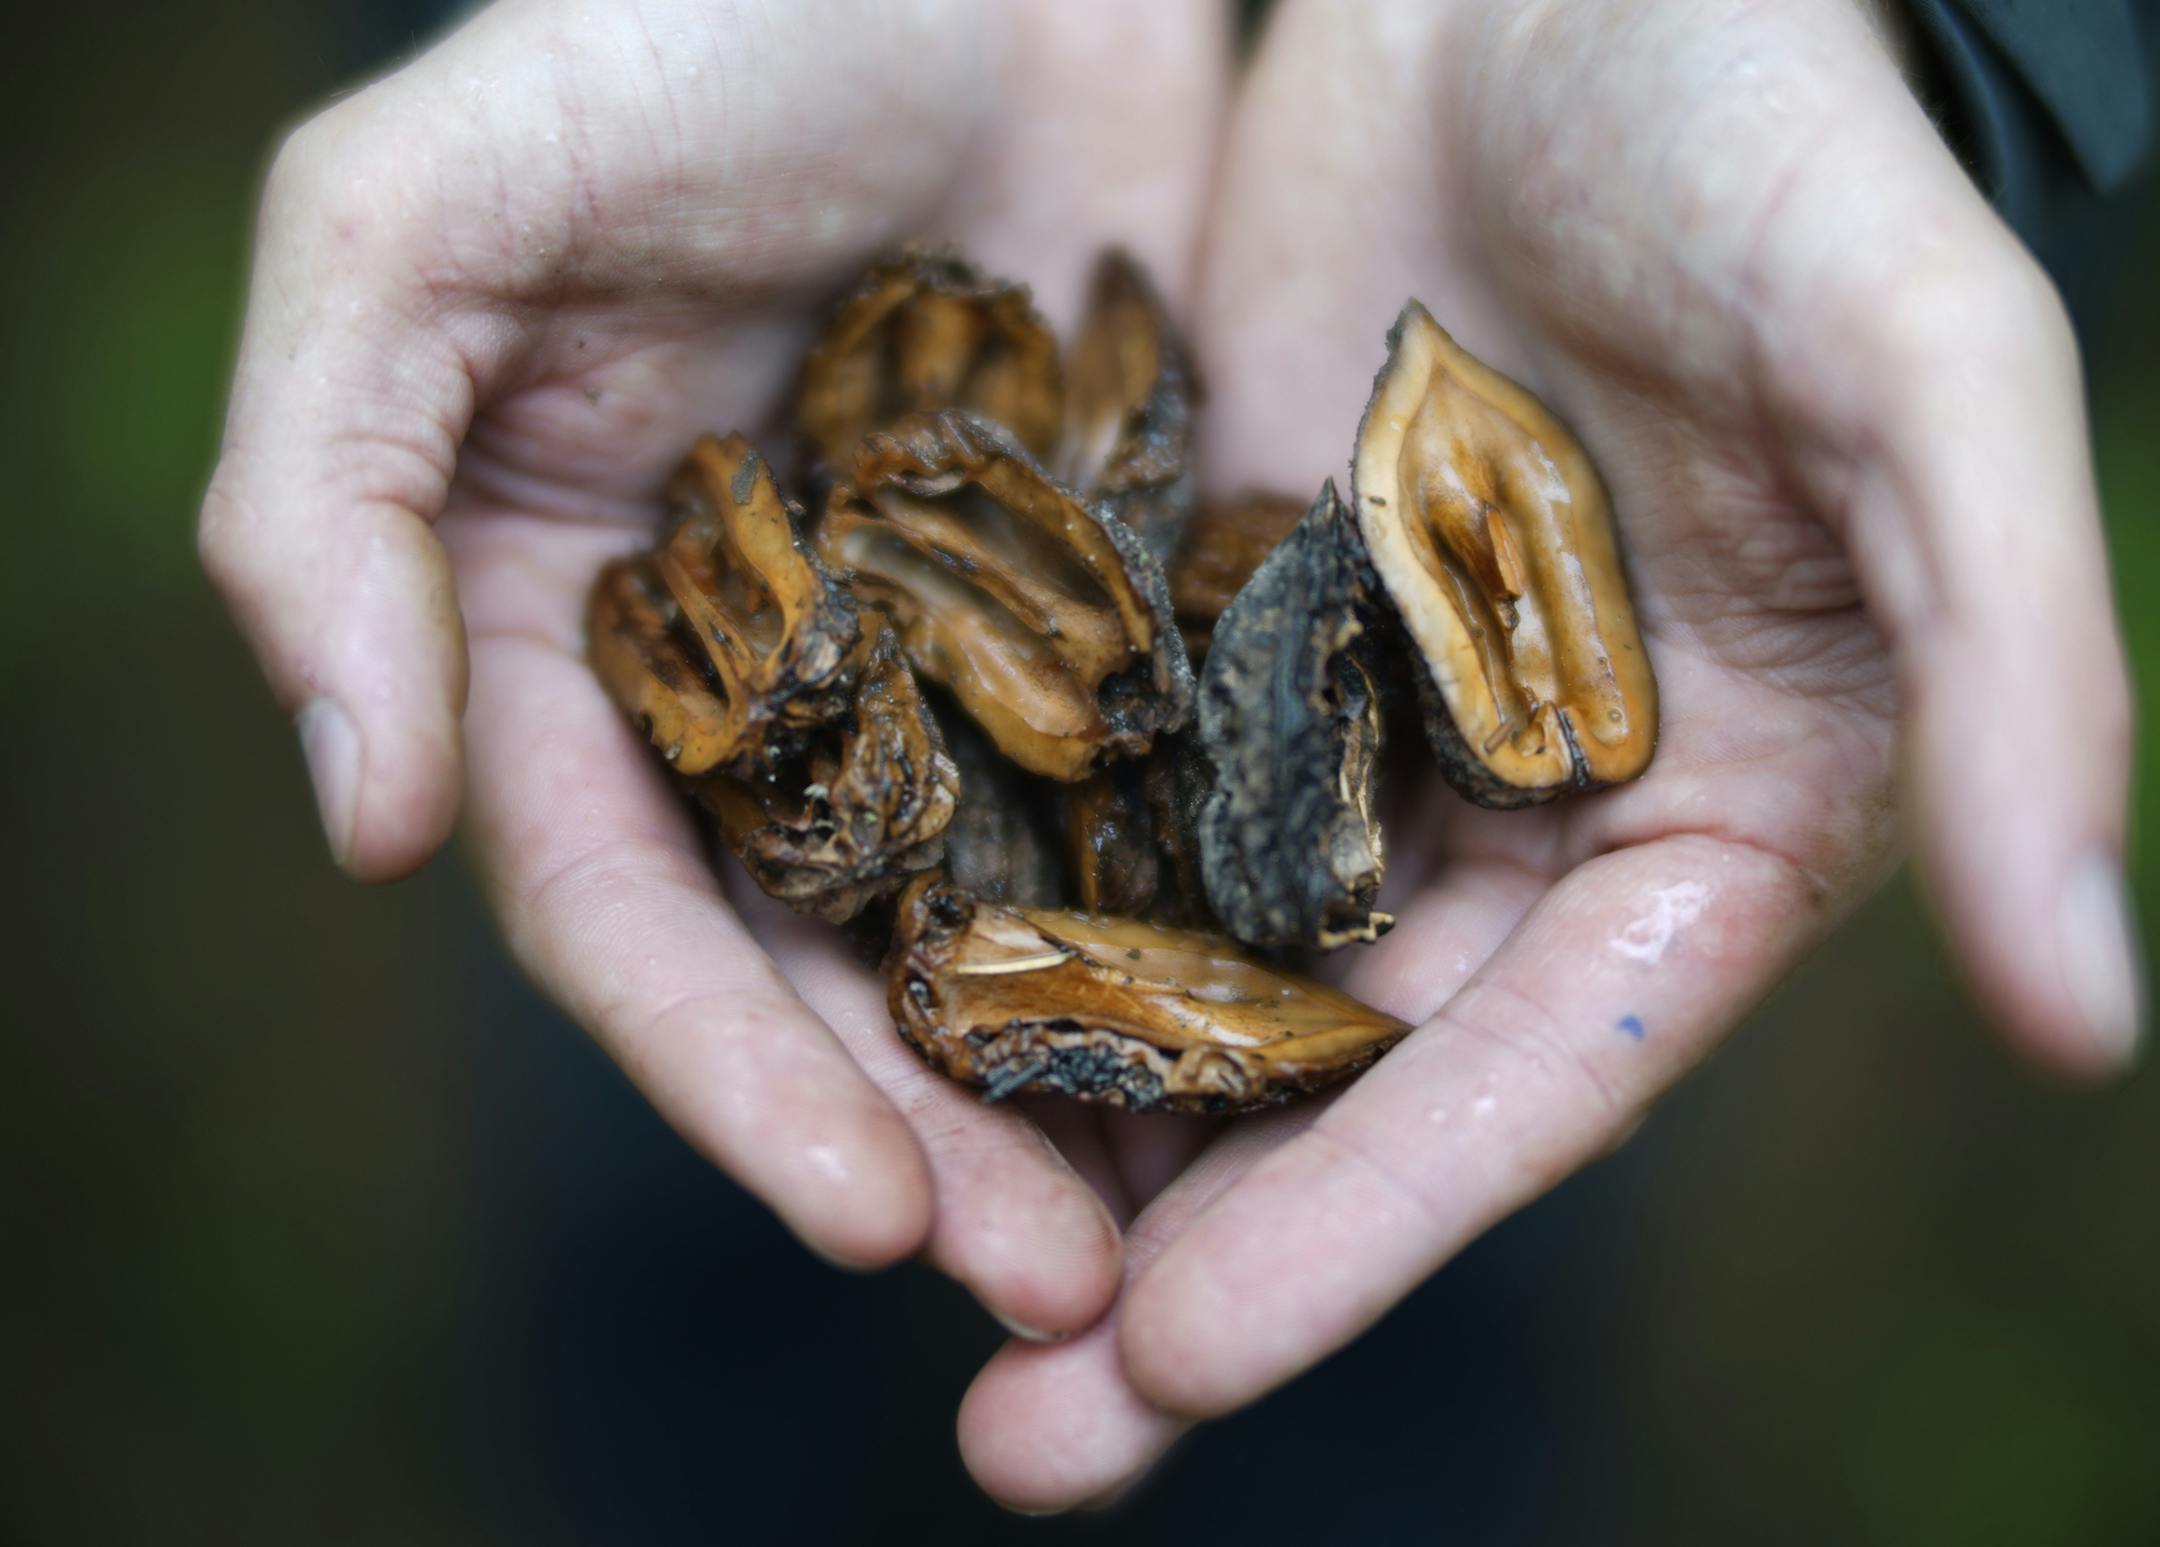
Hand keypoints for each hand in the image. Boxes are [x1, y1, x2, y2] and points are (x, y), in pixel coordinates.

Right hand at [198, 0, 1229, 1336]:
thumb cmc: (675, 21)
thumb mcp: (418, 217)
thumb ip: (324, 500)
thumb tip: (353, 813)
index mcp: (579, 638)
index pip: (631, 911)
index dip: (726, 1076)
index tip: (865, 1213)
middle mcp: (764, 683)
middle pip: (830, 964)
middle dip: (926, 1136)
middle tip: (1057, 1292)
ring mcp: (951, 654)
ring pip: (1008, 913)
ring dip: (1080, 1081)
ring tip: (1185, 1229)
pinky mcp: (1117, 598)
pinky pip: (1165, 783)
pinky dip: (1210, 912)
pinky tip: (1300, 1030)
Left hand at [956, 0, 2140, 1509]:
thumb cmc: (1780, 142)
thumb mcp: (1932, 384)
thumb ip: (2013, 674)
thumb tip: (2103, 1009)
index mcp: (1692, 817)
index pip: (1525, 1080)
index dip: (1366, 1234)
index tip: (1183, 1369)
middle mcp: (1500, 809)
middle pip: (1332, 1082)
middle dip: (1183, 1267)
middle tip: (1017, 1453)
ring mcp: (1332, 723)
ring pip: (1180, 966)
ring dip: (1051, 1131)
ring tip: (896, 1275)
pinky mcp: (1191, 613)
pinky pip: (1077, 788)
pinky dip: (984, 902)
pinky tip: (851, 1009)